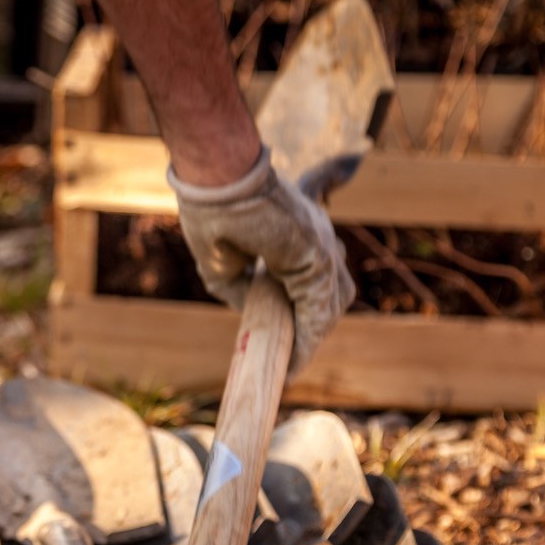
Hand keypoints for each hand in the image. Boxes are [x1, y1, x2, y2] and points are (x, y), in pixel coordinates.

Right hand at [169, 146, 354, 374]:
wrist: (216, 180)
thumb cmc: (213, 211)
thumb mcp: (224, 263)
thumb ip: (242, 290)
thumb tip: (253, 312)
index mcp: (300, 229)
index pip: (316, 278)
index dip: (305, 311)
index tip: (289, 341)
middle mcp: (318, 235)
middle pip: (331, 293)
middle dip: (312, 325)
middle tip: (289, 353)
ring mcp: (322, 246)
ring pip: (328, 306)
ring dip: (309, 338)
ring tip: (288, 364)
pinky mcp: (317, 259)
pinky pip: (317, 312)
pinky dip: (306, 341)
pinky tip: (291, 363)